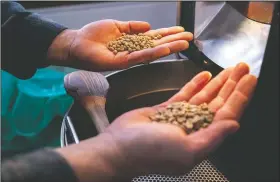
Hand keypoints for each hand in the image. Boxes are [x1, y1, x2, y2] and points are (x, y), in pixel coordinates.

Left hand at [48, 19, 192, 70]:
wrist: (77, 43)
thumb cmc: (94, 35)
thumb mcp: (117, 26)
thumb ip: (133, 26)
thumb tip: (148, 26)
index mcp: (132, 42)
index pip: (154, 38)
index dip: (168, 34)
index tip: (181, 31)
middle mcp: (133, 50)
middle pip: (157, 45)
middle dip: (174, 42)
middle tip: (189, 39)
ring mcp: (129, 57)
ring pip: (152, 52)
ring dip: (169, 48)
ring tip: (183, 43)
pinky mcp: (122, 62)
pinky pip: (140, 57)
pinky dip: (153, 52)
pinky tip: (165, 49)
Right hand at [57, 63, 256, 181]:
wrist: (119, 147)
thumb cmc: (148, 153)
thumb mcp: (185, 149)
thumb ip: (212, 137)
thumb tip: (234, 125)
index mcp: (201, 139)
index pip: (227, 115)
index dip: (240, 97)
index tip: (250, 80)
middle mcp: (194, 128)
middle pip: (219, 103)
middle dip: (232, 85)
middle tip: (242, 68)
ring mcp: (180, 117)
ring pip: (204, 97)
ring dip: (217, 83)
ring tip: (229, 69)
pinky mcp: (166, 109)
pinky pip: (184, 94)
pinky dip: (195, 84)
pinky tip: (204, 75)